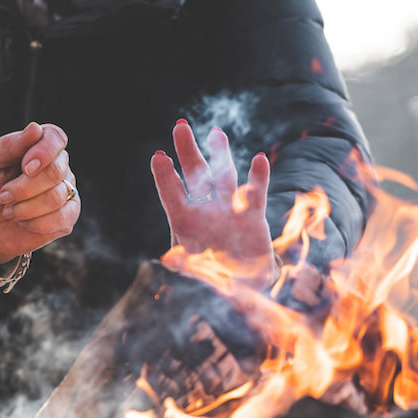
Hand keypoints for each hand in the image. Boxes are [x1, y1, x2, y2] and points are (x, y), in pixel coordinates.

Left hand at [0, 122, 79, 274]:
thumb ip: (9, 144)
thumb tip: (35, 128)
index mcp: (40, 146)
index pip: (55, 138)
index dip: (43, 152)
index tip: (24, 167)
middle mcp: (58, 166)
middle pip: (55, 171)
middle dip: (24, 188)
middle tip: (3, 196)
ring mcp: (66, 191)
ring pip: (56, 197)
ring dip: (25, 208)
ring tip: (9, 210)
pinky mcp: (68, 216)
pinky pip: (62, 218)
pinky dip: (35, 223)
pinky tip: (23, 222)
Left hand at [152, 120, 276, 285]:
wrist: (246, 291)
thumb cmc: (215, 284)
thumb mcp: (197, 277)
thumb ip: (185, 267)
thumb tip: (168, 260)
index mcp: (186, 226)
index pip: (172, 196)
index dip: (165, 177)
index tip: (158, 156)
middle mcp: (206, 212)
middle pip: (195, 176)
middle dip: (188, 152)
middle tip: (180, 126)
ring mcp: (229, 211)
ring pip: (223, 177)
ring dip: (219, 155)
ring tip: (215, 133)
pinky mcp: (252, 218)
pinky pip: (256, 193)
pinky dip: (258, 177)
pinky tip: (258, 159)